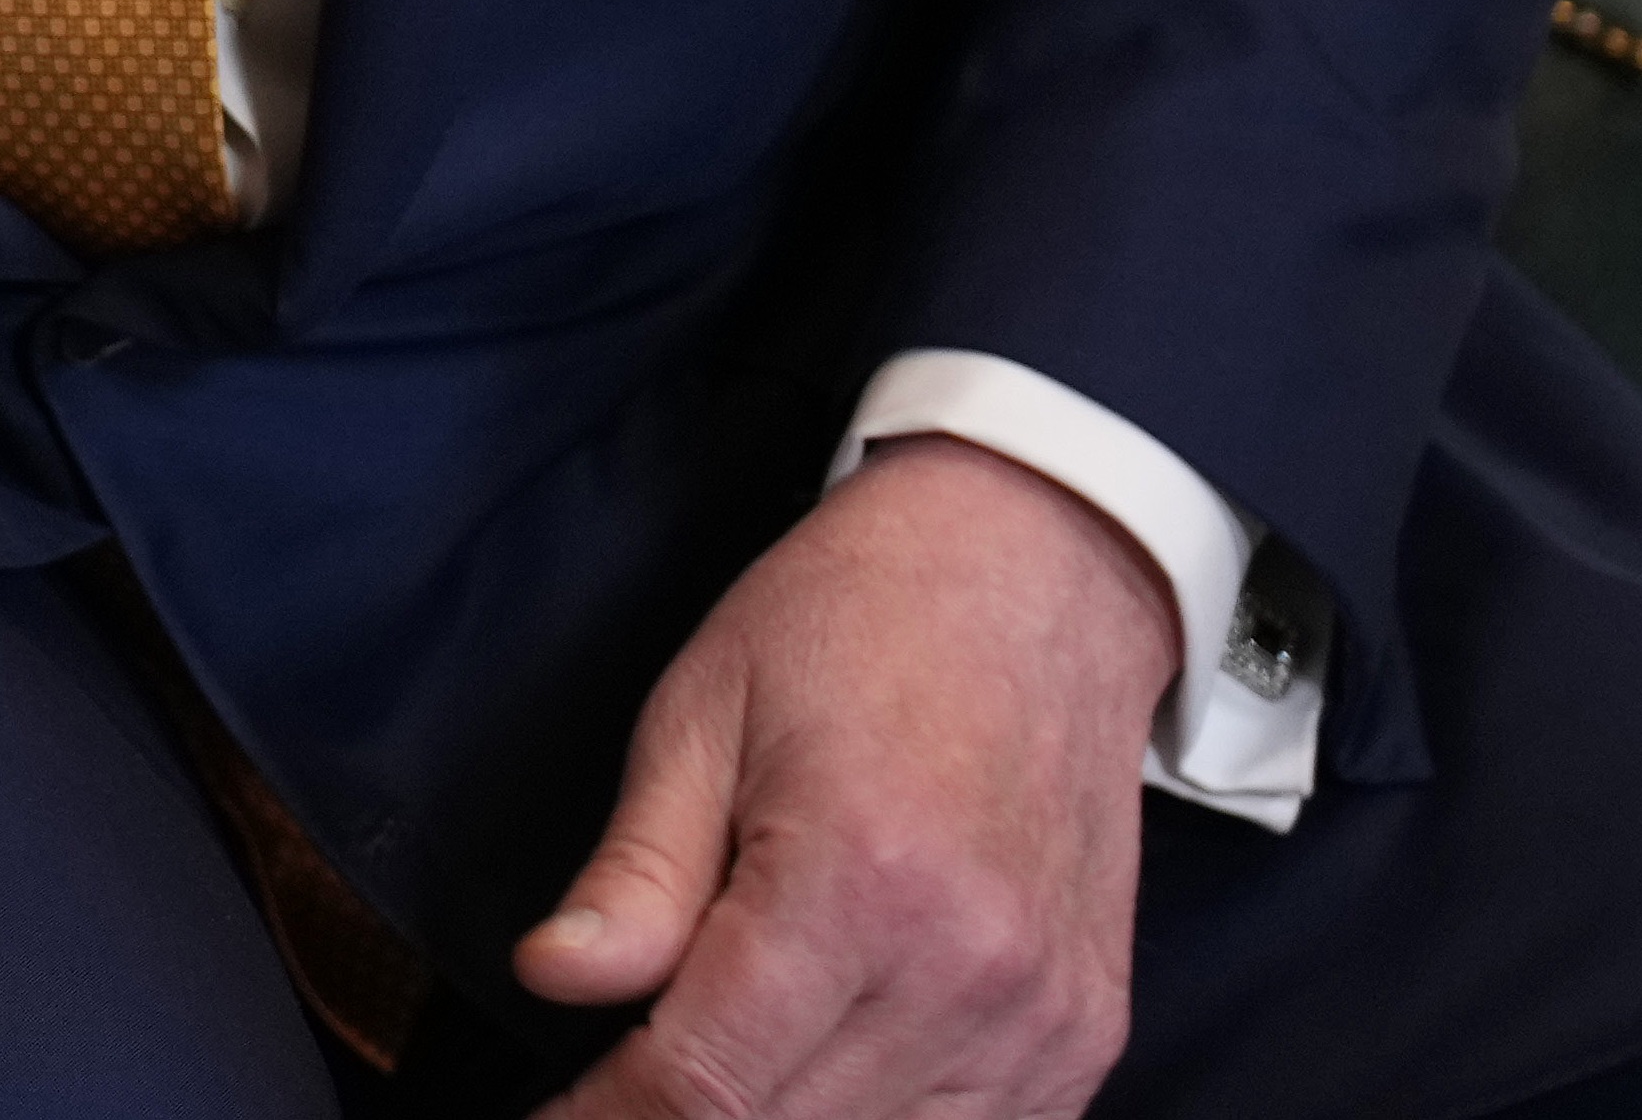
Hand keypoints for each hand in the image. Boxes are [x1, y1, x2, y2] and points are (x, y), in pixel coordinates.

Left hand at [517, 434, 1178, 1115]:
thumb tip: (555, 978)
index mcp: (857, 883)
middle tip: (608, 1103)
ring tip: (701, 1078)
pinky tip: (817, 1085)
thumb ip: (639, 872)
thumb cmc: (854, 622)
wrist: (1037, 574)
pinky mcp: (1086, 1036)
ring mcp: (1043, 1019)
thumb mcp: (702, 712)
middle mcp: (967, 972)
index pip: (704, 1081)